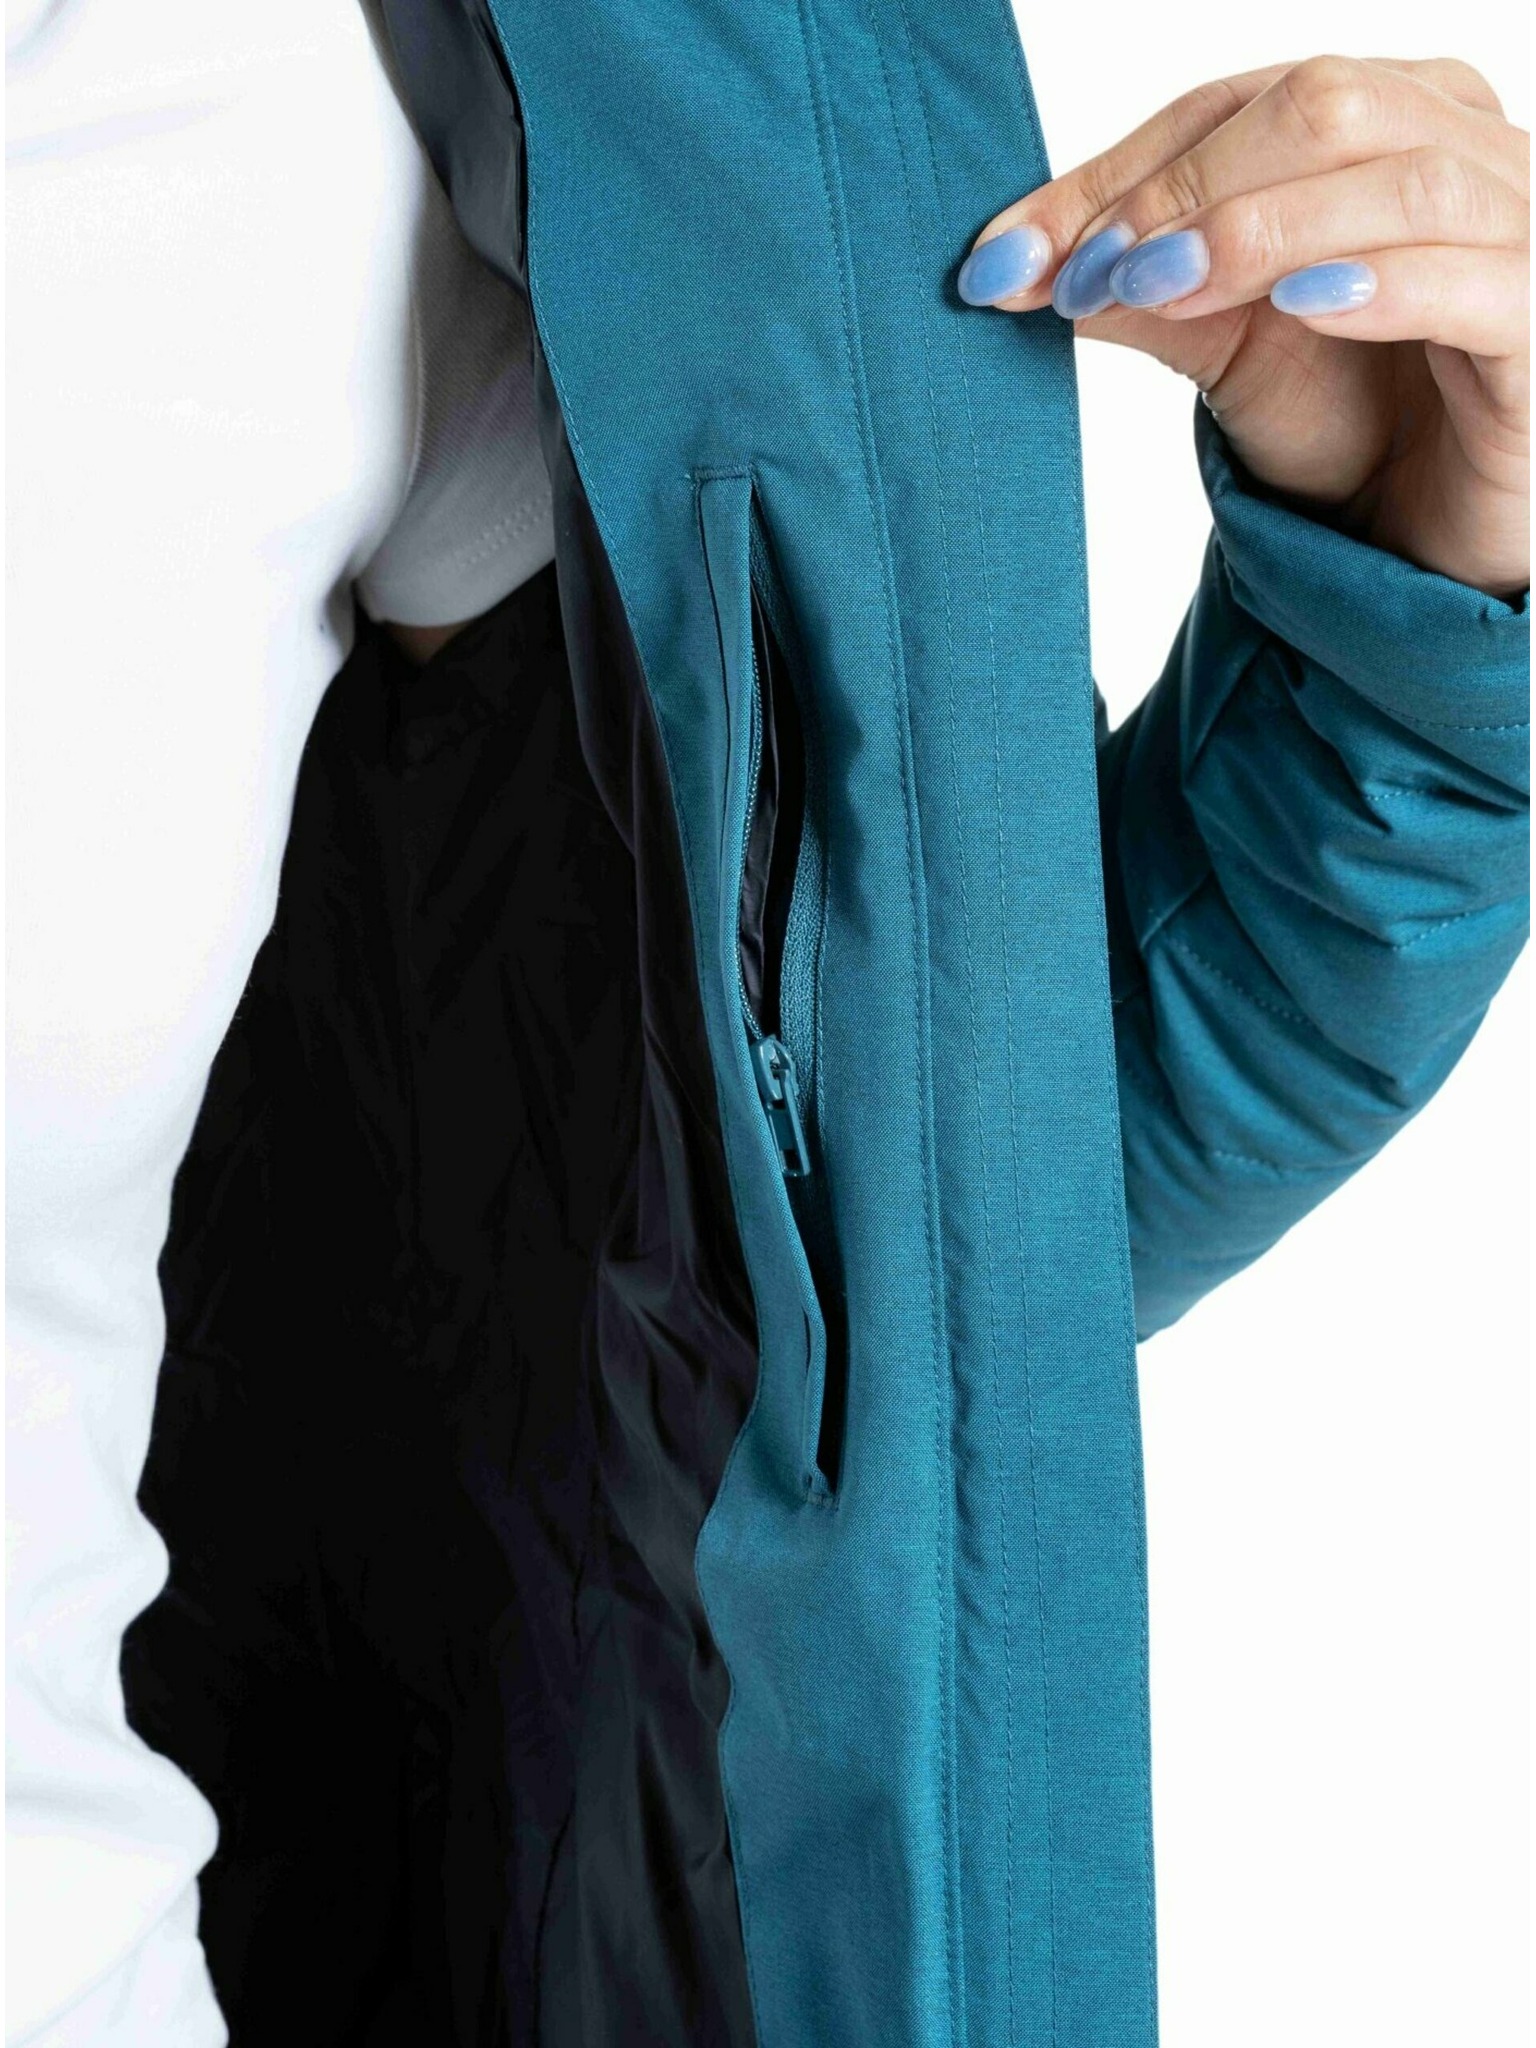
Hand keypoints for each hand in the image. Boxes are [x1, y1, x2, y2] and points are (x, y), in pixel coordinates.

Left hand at [958, 57, 1529, 597]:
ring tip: (1160, 287)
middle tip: (1087, 272)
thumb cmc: (1347, 420)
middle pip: (1322, 108)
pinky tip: (1299, 304)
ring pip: (1402, 179)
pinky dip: (1383, 281)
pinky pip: (1482, 278)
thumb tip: (1011, 265)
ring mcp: (1525, 229)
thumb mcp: (1223, 344)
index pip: (1239, 104)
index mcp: (1390, 117)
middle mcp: (1468, 146)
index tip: (1009, 258)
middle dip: (1184, 191)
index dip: (1119, 172)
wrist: (1429, 537)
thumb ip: (1143, 290)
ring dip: (1262, 229)